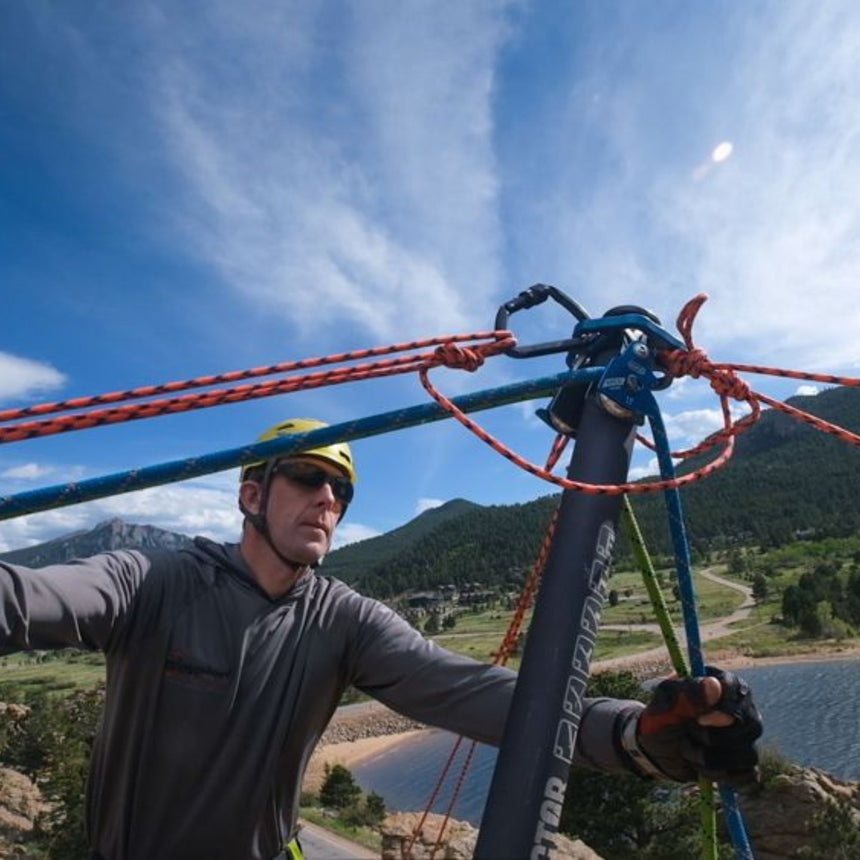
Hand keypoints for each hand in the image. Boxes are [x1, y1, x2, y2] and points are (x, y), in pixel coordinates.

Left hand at [622, 667, 762, 785]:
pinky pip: (746, 776)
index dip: (723, 708)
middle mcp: (743, 709)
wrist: (657, 748)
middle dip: (711, 737)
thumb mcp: (665, 698)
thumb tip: (714, 685)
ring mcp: (747, 738)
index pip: (739, 691)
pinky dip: (719, 775)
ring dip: (710, 758)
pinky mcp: (744, 765)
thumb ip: (687, 690)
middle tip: (687, 733)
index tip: (699, 718)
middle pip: (748, 725)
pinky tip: (700, 767)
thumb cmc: (662, 715)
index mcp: (725, 683)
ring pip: (747, 754)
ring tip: (687, 750)